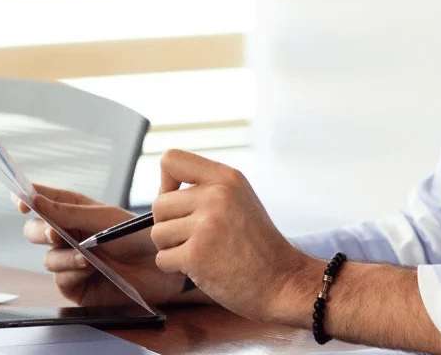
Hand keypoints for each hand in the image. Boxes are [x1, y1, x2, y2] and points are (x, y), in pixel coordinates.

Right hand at [15, 183, 192, 306]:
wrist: (163, 265)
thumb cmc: (138, 235)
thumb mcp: (104, 219)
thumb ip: (68, 212)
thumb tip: (34, 201)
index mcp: (75, 211)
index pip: (43, 201)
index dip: (27, 199)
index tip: (20, 200)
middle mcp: (70, 236)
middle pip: (35, 232)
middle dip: (40, 232)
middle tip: (53, 233)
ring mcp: (71, 262)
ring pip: (48, 259)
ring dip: (64, 256)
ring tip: (86, 256)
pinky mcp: (78, 286)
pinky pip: (61, 280)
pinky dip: (71, 272)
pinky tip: (89, 268)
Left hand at [150, 150, 320, 324]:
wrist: (283, 281)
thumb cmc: (258, 244)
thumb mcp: (240, 199)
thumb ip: (207, 189)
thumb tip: (163, 193)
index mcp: (226, 178)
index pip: (171, 160)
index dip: (166, 183)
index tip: (179, 202)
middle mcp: (215, 196)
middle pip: (159, 204)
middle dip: (170, 225)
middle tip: (194, 238)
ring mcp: (206, 225)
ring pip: (157, 233)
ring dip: (173, 249)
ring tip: (202, 253)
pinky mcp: (197, 255)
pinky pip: (162, 259)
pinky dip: (176, 268)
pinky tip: (202, 268)